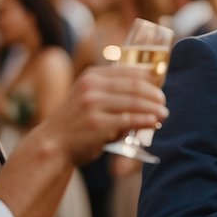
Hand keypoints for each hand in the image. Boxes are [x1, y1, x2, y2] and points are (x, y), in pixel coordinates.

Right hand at [36, 65, 167, 165]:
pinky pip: (128, 120)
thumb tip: (147, 92)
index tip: (160, 86)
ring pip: (134, 102)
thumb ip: (110, 91)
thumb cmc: (76, 123)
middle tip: (164, 102)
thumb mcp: (88, 97)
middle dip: (154, 94)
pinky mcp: (97, 124)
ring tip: (164, 114)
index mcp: (92, 76)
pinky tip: (154, 122)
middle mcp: (91, 86)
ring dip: (154, 108)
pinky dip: (144, 121)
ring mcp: (93, 104)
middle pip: (135, 86)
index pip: (129, 71)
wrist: (52, 145)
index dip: (148, 79)